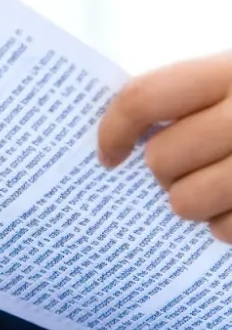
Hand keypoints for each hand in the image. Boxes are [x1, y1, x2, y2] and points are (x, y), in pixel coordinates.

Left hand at [98, 52, 231, 240]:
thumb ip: (192, 100)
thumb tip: (124, 143)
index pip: (145, 99)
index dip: (113, 130)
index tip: (110, 155)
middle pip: (161, 158)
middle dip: (165, 171)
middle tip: (188, 168)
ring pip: (185, 203)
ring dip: (195, 202)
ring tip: (221, 188)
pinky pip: (226, 230)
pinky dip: (229, 226)